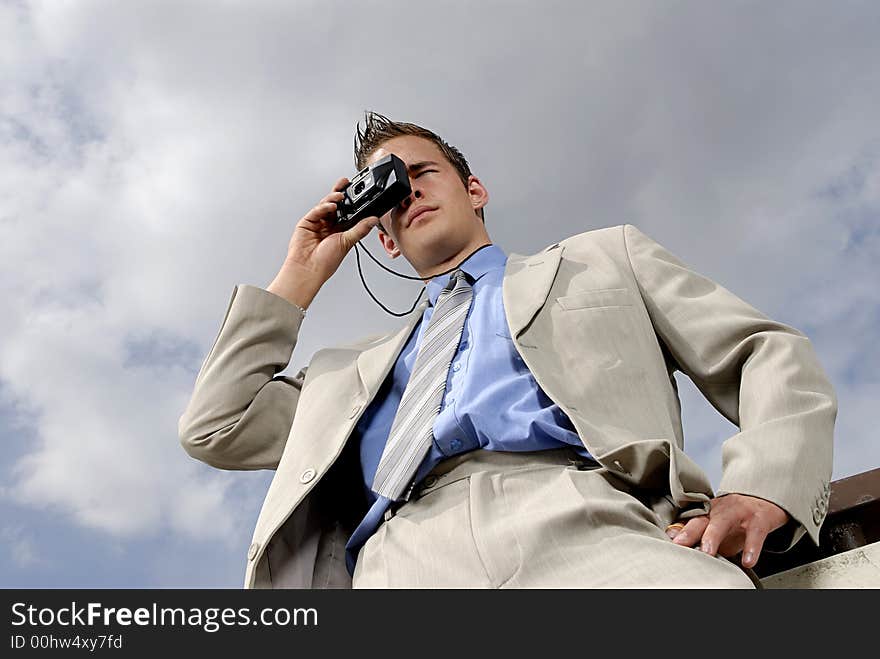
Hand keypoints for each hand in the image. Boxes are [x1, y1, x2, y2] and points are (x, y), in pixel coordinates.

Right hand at [268, 178, 378, 307]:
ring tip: (340, 195)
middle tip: (346, 182)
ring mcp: (317, 223)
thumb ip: (360, 229)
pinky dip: (324, 207)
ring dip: (333, 199)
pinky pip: (316, 211)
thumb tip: (373, 220)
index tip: (359, 192)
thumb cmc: (325, 262)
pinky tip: (331, 206)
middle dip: (340, 193)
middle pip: (335, 205)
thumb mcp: (347, 242)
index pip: (347, 212)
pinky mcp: (306, 223)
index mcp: (340, 231)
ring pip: (325, 206)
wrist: (308, 269)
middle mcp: (328, 226)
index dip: (352, 202)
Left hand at [665, 494, 788, 568]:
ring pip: (723, 522)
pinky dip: (752, 548)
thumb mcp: (715, 525)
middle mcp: (719, 510)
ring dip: (713, 536)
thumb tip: (674, 540)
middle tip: (680, 544)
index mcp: (707, 512)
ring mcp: (738, 513)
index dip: (678, 530)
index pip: (688, 521)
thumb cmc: (735, 518)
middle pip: (701, 519)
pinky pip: (755, 535)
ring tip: (708, 552)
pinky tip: (748, 561)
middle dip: (689, 531)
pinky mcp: (759, 520)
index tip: (669, 541)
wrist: (764, 502)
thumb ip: (697, 533)